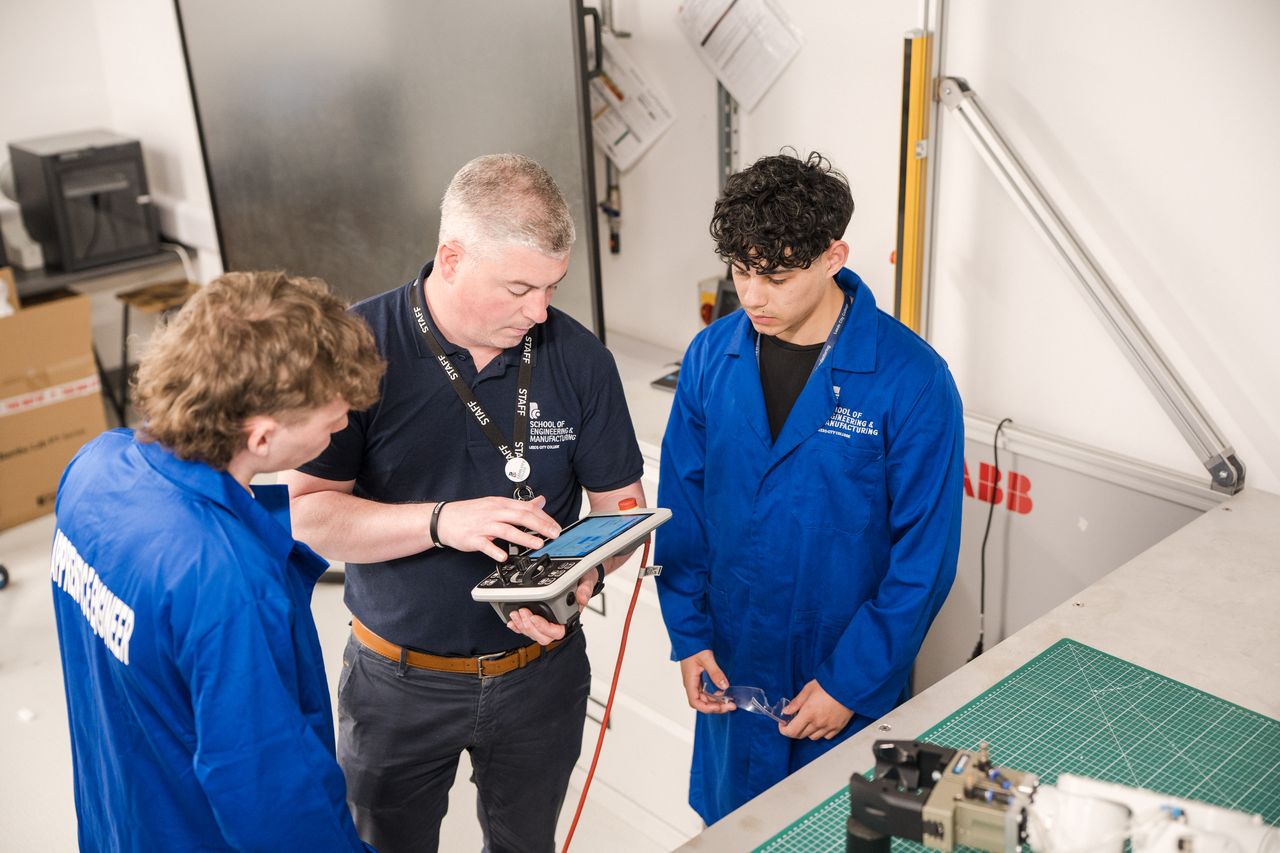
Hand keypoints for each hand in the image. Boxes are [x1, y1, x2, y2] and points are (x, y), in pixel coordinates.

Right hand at [436, 494, 560, 560]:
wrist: (444, 518)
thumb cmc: (471, 513)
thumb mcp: (496, 504)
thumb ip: (520, 505)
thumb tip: (541, 501)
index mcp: (501, 504)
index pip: (526, 508)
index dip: (543, 517)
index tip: (556, 527)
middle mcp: (494, 512)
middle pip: (520, 516)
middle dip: (540, 526)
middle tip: (554, 534)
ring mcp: (483, 525)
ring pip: (506, 529)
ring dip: (523, 537)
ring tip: (538, 544)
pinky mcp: (473, 538)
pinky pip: (485, 545)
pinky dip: (495, 550)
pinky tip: (504, 556)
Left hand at [505, 570, 595, 643]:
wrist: (580, 576)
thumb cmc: (583, 581)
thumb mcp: (587, 580)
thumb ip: (585, 589)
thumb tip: (582, 598)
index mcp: (570, 618)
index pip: (558, 632)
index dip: (544, 627)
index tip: (534, 617)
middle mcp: (558, 623)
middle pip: (543, 637)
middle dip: (529, 627)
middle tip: (523, 612)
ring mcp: (547, 622)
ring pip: (533, 634)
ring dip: (522, 626)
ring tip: (516, 613)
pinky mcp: (539, 617)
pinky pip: (528, 628)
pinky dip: (518, 626)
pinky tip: (512, 622)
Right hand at [680, 650, 733, 713]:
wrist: (689, 639)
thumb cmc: (694, 647)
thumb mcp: (706, 658)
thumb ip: (715, 673)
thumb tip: (725, 686)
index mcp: (690, 681)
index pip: (695, 702)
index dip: (707, 708)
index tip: (720, 707)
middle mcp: (692, 685)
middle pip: (702, 703)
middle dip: (717, 707)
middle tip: (731, 706)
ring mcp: (696, 683)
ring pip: (706, 699)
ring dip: (717, 702)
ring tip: (730, 702)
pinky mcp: (700, 680)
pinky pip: (708, 692)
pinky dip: (716, 695)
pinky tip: (725, 693)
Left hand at [778, 680, 852, 739]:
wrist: (849, 686)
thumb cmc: (828, 685)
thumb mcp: (808, 689)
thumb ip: (796, 702)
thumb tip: (786, 711)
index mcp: (808, 713)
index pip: (791, 731)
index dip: (784, 730)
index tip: (782, 723)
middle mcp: (818, 723)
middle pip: (800, 735)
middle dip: (794, 729)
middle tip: (793, 720)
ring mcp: (829, 727)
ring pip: (812, 737)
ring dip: (807, 731)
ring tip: (808, 720)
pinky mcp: (838, 727)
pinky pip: (826, 736)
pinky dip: (820, 733)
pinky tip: (820, 723)